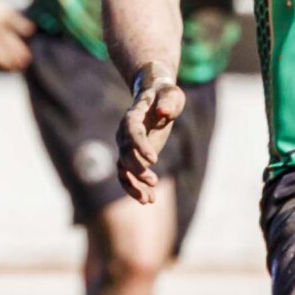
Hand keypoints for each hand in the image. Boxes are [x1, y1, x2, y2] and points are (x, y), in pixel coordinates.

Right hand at [118, 67, 186, 202]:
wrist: (154, 98)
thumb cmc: (165, 95)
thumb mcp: (171, 94)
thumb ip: (168, 102)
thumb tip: (164, 112)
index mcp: (132, 117)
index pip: (132, 132)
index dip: (140, 146)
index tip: (154, 160)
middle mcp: (124, 133)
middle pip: (124, 154)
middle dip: (137, 170)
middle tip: (154, 182)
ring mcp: (126, 147)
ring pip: (122, 169)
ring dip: (133, 185)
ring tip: (148, 200)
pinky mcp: (132, 157)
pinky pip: (128, 176)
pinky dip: (136, 188)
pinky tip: (150, 200)